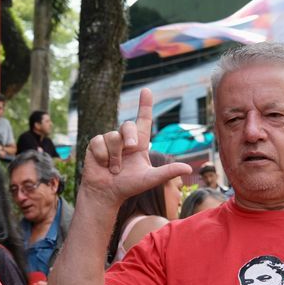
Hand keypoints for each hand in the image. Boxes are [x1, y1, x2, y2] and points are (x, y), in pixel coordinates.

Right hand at [81, 88, 191, 205]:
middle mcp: (124, 139)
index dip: (145, 104)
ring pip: (113, 137)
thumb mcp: (150, 179)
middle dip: (129, 136)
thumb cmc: (129, 186)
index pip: (143, 120)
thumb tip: (188, 169)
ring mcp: (109, 141)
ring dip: (115, 157)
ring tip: (113, 169)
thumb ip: (168, 172)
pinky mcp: (95, 144)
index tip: (146, 90)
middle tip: (131, 149)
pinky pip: (99, 143)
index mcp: (139, 143)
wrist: (106, 193)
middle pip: (127, 125)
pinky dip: (102, 157)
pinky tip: (102, 165)